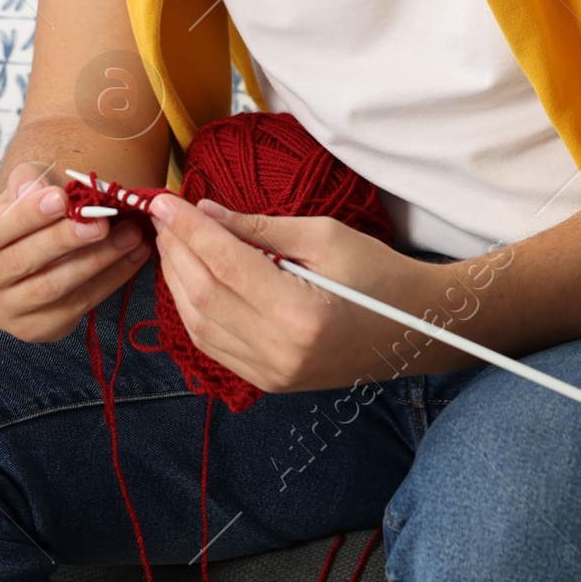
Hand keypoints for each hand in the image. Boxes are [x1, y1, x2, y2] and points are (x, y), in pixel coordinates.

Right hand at [0, 162, 151, 342]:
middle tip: (102, 220)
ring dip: (96, 260)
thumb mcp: (21, 189)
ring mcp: (5, 314)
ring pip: (52, 288)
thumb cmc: (26, 214)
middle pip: (21, 263)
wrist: (35, 247)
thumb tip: (36, 188)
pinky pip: (78, 305)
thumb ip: (27, 182)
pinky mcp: (38, 329)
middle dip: (65, 240)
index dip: (24, 216)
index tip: (61, 198)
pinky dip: (110, 279)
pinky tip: (133, 256)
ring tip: (129, 235)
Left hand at [151, 196, 461, 392]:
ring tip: (173, 242)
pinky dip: (193, 311)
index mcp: (300, 312)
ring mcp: (273, 374)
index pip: (224, 264)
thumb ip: (261, 227)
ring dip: (177, 281)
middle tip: (165, 214)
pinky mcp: (270, 382)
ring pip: (199, 326)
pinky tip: (189, 280)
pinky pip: (214, 346)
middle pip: (203, 296)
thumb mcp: (325, 236)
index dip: (188, 229)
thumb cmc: (379, 273)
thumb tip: (206, 213)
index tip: (165, 199)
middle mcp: (280, 351)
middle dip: (176, 250)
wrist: (415, 329)